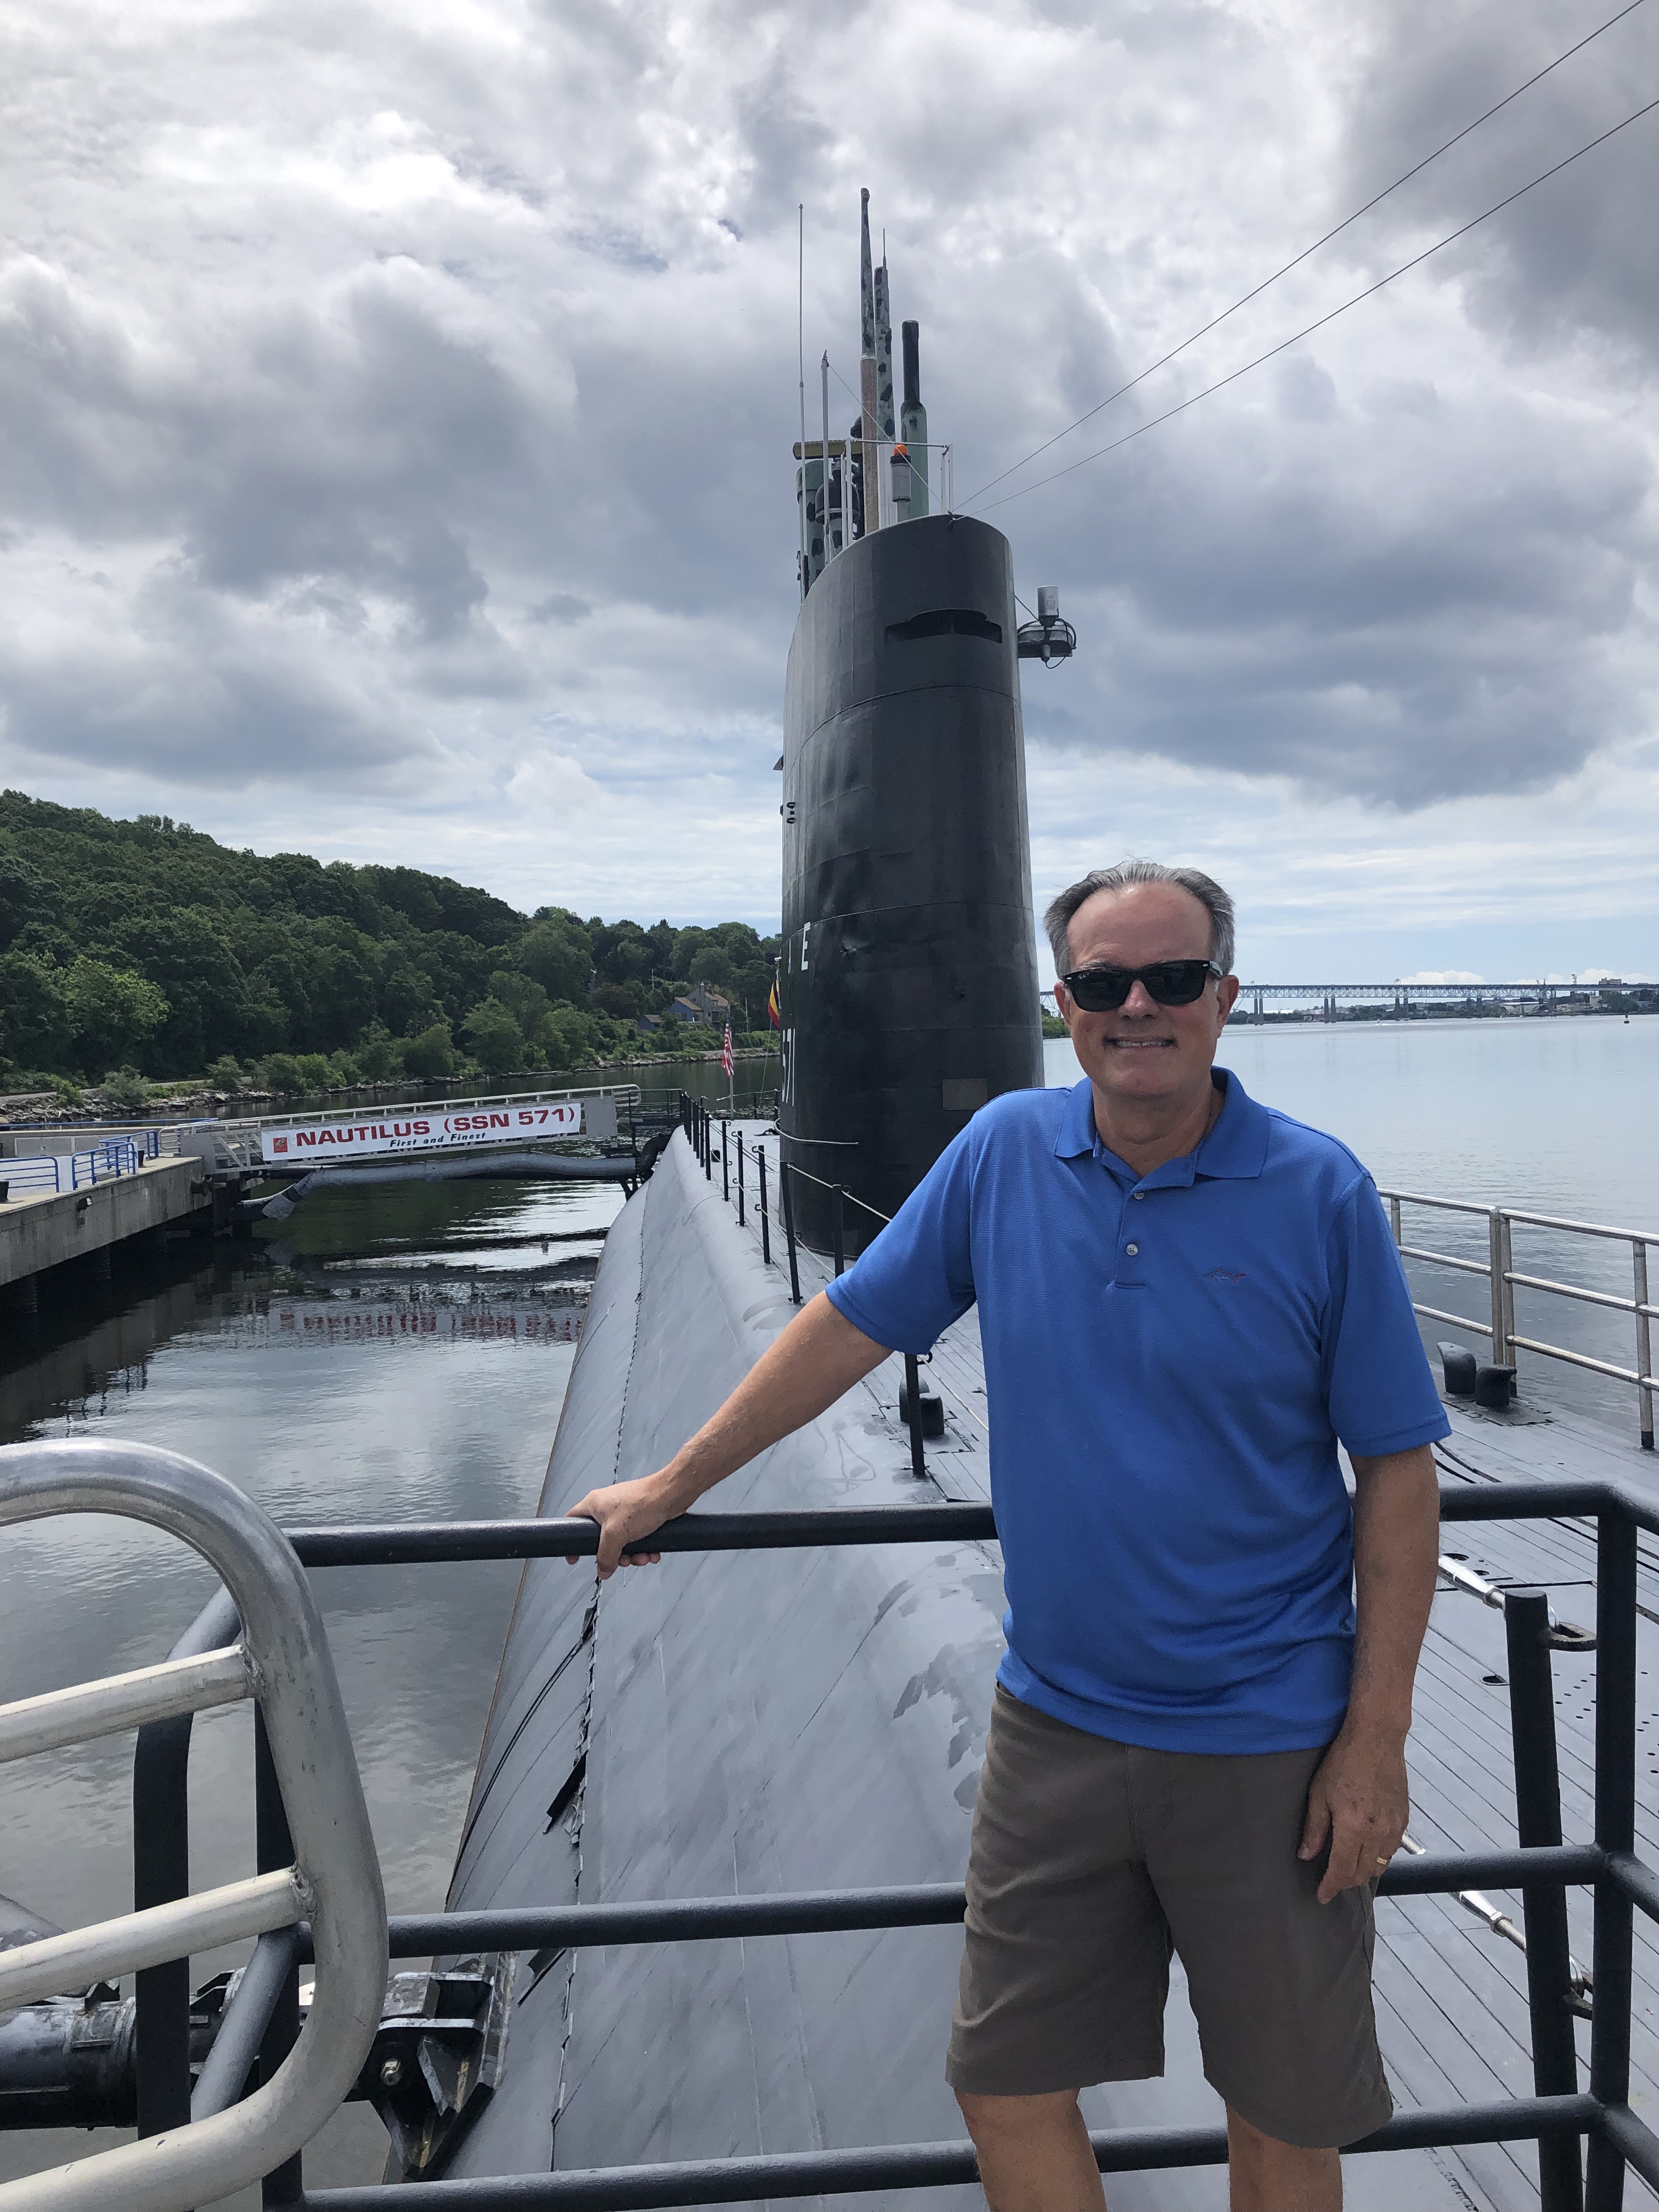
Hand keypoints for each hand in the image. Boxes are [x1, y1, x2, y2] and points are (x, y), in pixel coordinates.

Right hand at [564, 1474, 676, 1579]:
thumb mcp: (616, 1535)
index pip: (572, 1521)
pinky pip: (637, 1538)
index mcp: (594, 1504)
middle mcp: (608, 1506)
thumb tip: (603, 1570)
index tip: (575, 1556)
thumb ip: (605, 1556)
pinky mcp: (640, 1516)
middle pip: (601, 1539)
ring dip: (632, 1554)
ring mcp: (625, 1511)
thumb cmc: (642, 1503)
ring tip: (642, 1557)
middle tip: (622, 1561)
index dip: (570, 1540)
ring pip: (621, 1541)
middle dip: (614, 1555)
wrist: (672, 1494)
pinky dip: (643, 1548)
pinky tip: (652, 1553)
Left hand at [1298, 1722, 1408, 1902]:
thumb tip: (1306, 1856)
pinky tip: (1365, 1849)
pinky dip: (1377, 1857)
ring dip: (1363, 1871)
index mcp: (1353, 1827)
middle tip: (1331, 1881)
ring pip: (1379, 1865)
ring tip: (1347, 1866)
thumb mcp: (1319, 1793)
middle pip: (1363, 1873)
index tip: (1321, 1896)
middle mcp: (1378, 1833)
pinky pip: (1391, 1851)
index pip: (1343, 1871)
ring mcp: (1395, 1828)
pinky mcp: (1404, 1820)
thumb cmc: (1343, 1761)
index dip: (1331, 1887)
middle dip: (1345, 1881)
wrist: (1376, 1739)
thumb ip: (1314, 1828)